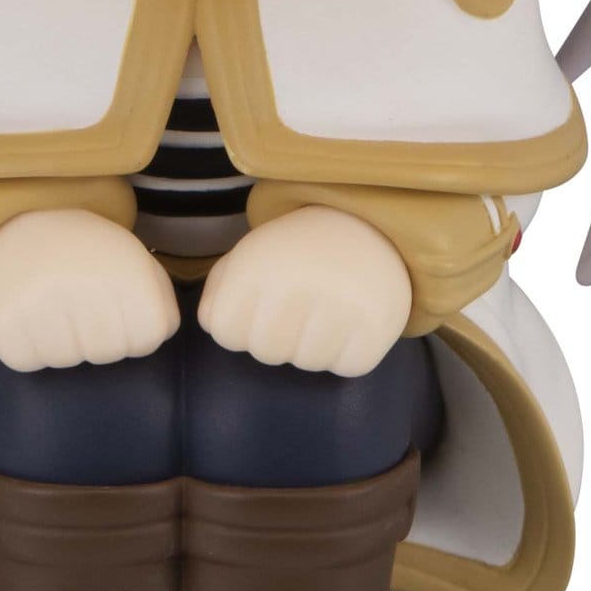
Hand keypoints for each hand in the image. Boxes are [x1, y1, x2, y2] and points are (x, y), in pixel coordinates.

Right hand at [0, 208, 179, 370]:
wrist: (15, 224)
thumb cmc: (86, 252)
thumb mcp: (133, 259)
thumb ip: (161, 297)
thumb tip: (159, 334)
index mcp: (124, 265)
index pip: (150, 337)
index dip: (136, 331)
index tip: (118, 307)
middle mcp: (85, 281)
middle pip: (108, 353)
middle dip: (99, 339)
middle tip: (79, 303)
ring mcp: (40, 301)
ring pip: (68, 362)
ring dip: (63, 344)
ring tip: (52, 306)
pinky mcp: (3, 318)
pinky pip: (27, 362)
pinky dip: (28, 348)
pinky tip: (27, 316)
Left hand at [198, 206, 412, 375]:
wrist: (366, 224)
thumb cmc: (294, 251)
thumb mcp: (248, 255)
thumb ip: (217, 292)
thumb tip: (212, 325)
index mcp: (258, 263)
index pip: (225, 333)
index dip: (240, 326)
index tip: (259, 305)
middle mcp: (298, 281)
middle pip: (266, 353)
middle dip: (277, 339)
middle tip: (296, 309)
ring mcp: (341, 303)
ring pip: (307, 363)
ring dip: (312, 346)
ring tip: (324, 311)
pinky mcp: (378, 323)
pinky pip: (348, 366)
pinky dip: (347, 353)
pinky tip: (349, 322)